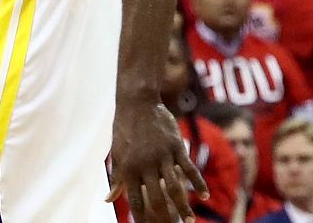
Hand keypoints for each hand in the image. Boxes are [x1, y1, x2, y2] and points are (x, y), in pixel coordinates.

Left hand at [108, 98, 206, 222]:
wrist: (137, 102)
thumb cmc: (125, 130)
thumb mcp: (117, 154)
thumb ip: (117, 179)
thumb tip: (108, 200)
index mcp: (128, 168)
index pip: (135, 200)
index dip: (141, 218)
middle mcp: (145, 164)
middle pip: (157, 198)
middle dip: (165, 217)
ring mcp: (162, 155)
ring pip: (175, 187)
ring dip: (183, 206)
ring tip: (189, 222)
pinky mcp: (176, 146)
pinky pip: (189, 168)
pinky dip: (198, 183)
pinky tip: (205, 196)